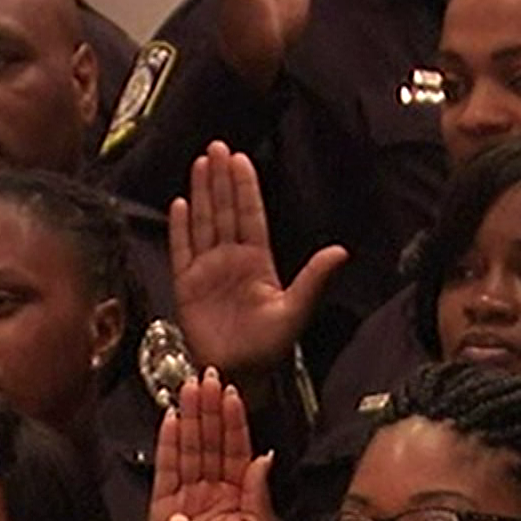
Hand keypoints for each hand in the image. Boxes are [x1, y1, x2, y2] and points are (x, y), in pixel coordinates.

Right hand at [149, 368, 279, 520]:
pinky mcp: (165, 504)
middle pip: (211, 439)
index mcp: (239, 493)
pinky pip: (165, 468)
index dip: (234, 420)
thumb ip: (259, 492)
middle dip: (209, 408)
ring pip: (189, 446)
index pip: (236, 447)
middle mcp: (213, 489)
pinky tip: (169, 419)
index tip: (231, 394)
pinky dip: (166, 443)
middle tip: (208, 378)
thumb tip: (263, 458)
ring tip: (188, 389)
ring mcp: (189, 493)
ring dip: (189, 416)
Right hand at [171, 142, 345, 378]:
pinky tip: (180, 204)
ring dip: (202, 193)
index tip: (241, 159)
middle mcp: (232, 260)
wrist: (239, 373)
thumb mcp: (296, 310)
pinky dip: (180, 227)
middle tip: (217, 147)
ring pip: (204, 222)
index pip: (251, 215)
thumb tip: (341, 251)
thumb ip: (314, 278)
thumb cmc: (269, 348)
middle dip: (222, 179)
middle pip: (225, 211)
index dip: (245, 187)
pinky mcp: (186, 286)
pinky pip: (181, 250)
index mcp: (258, 262)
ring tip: (200, 163)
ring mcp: (208, 270)